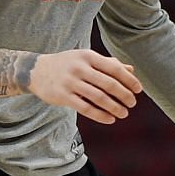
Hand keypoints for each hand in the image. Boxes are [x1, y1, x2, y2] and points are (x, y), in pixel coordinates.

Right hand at [27, 49, 142, 123]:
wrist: (36, 70)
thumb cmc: (67, 64)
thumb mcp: (86, 59)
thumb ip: (108, 64)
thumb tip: (131, 70)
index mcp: (88, 56)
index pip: (114, 68)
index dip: (129, 80)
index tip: (138, 90)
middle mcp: (80, 68)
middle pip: (108, 84)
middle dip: (124, 95)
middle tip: (132, 103)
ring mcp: (70, 82)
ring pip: (98, 98)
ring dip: (114, 107)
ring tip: (124, 114)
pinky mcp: (63, 96)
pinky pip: (86, 108)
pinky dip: (100, 115)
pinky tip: (110, 119)